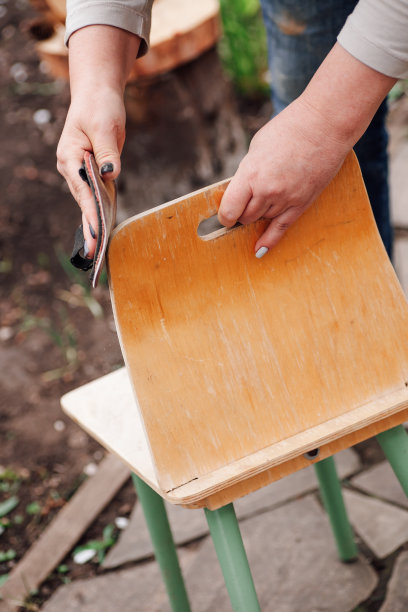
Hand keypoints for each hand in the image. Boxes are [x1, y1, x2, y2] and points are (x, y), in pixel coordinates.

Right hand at [57, 87, 124, 257]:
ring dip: (93, 223)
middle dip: (89, 227)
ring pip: (87, 201)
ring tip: (97, 251)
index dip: (89, 213)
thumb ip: (108, 153)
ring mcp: (79, 170)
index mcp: (70, 156)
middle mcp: (70, 166)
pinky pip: (95, 194)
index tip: (95, 233)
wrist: (97, 94)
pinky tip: (103, 230)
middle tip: (93, 254)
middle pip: (82, 201)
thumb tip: (111, 174)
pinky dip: (99, 211)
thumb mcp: (105, 127)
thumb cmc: (100, 106)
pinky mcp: (91, 171)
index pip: (82, 190)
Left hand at [218, 98, 347, 256]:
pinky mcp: (302, 203)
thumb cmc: (288, 130)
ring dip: (259, 214)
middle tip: (246, 202)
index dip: (225, 215)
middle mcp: (267, 191)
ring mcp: (286, 199)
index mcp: (251, 174)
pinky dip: (269, 240)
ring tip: (265, 197)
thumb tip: (239, 192)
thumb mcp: (256, 148)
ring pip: (262, 220)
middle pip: (245, 217)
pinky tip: (259, 251)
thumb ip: (247, 173)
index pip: (229, 210)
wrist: (324, 125)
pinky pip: (281, 228)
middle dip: (242, 212)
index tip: (225, 215)